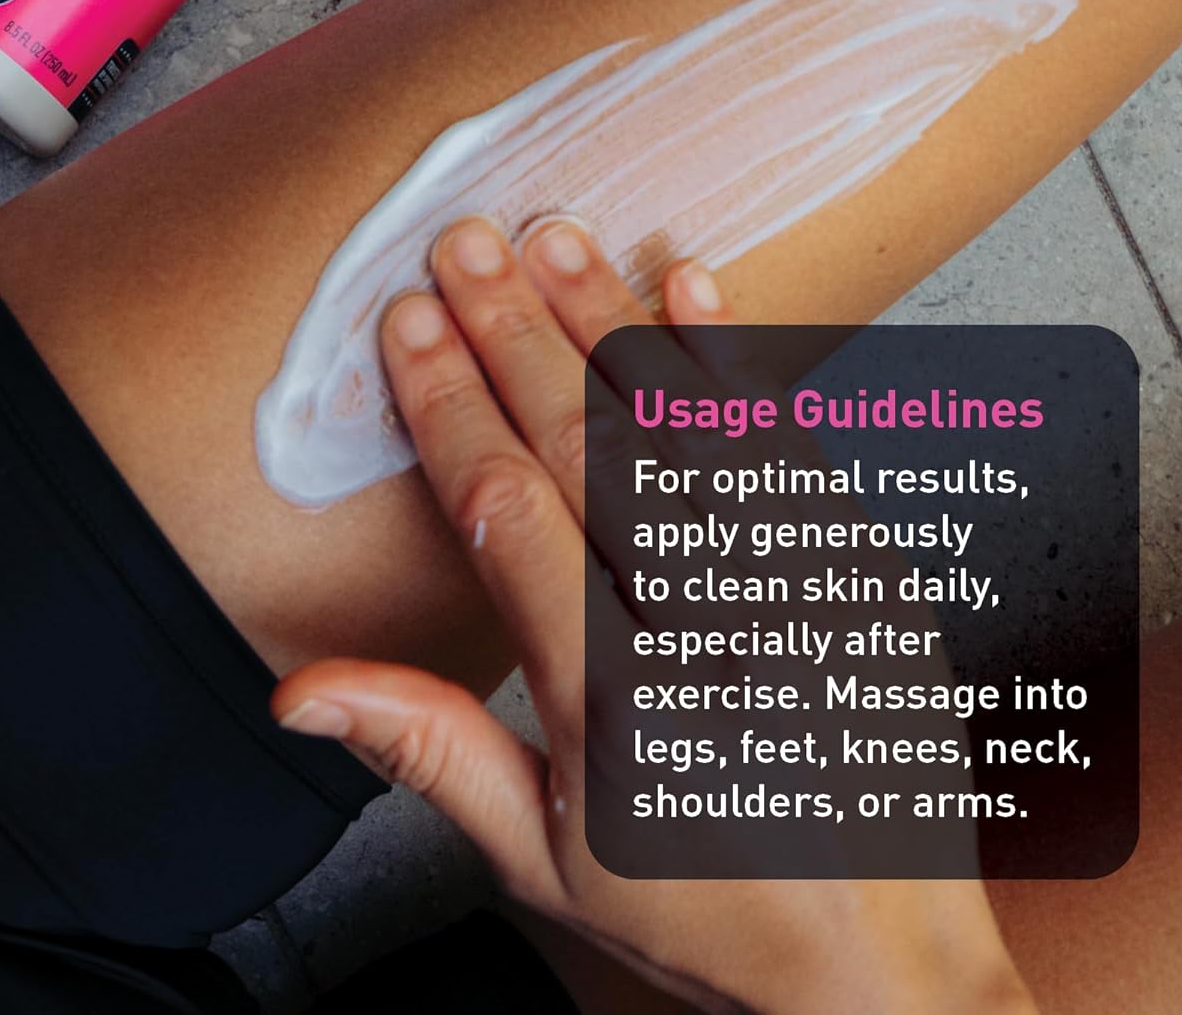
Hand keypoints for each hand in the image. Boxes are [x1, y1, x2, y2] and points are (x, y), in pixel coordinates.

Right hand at [273, 218, 1035, 1014]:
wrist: (884, 958)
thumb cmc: (699, 907)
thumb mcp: (542, 857)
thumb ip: (427, 750)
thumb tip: (297, 689)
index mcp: (610, 708)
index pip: (507, 516)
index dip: (450, 407)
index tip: (409, 328)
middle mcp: (707, 639)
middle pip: (588, 449)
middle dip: (513, 335)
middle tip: (464, 245)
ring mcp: (798, 599)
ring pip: (684, 431)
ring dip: (609, 323)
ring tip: (553, 238)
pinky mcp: (861, 578)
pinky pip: (787, 452)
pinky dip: (734, 366)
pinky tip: (693, 290)